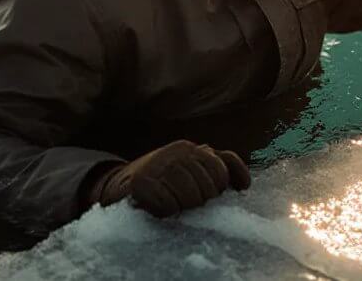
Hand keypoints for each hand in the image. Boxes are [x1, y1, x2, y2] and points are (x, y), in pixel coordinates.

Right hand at [86, 140, 250, 216]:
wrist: (117, 188)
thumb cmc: (160, 183)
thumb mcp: (188, 170)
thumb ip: (217, 168)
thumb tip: (245, 184)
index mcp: (190, 148)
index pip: (222, 168)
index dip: (221, 186)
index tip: (212, 194)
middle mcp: (176, 151)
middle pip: (210, 187)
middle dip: (200, 200)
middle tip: (182, 200)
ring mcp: (159, 163)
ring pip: (191, 197)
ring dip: (182, 207)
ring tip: (171, 204)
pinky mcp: (141, 181)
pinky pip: (168, 205)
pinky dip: (166, 212)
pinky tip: (159, 207)